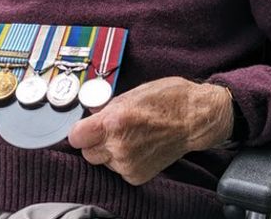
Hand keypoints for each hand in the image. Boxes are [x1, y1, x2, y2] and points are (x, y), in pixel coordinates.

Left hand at [67, 77, 232, 185]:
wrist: (195, 120)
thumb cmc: (168, 100)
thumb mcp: (131, 94)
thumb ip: (106, 109)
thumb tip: (89, 117)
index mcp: (114, 122)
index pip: (75, 137)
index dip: (80, 131)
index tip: (85, 129)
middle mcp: (118, 146)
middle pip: (87, 152)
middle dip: (94, 142)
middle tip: (110, 131)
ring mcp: (128, 164)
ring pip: (103, 162)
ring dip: (109, 152)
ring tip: (130, 137)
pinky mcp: (137, 176)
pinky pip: (118, 171)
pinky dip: (124, 162)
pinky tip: (139, 147)